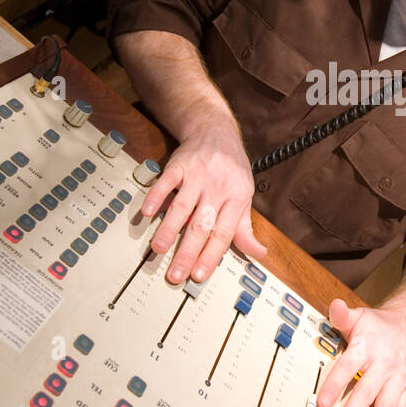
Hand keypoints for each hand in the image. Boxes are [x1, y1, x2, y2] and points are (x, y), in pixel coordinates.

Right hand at [141, 119, 267, 284]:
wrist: (216, 131)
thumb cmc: (232, 169)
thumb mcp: (244, 196)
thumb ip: (245, 228)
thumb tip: (258, 254)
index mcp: (236, 198)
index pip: (223, 233)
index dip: (211, 256)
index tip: (199, 275)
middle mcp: (217, 187)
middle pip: (201, 225)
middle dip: (187, 252)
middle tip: (175, 273)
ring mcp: (197, 175)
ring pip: (182, 205)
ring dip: (169, 228)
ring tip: (159, 248)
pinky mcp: (179, 164)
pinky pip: (166, 181)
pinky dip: (156, 196)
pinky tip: (147, 212)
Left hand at [316, 298, 405, 406]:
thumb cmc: (375, 326)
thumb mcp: (357, 316)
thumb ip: (342, 315)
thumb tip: (334, 307)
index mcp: (367, 345)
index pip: (348, 366)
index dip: (335, 385)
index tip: (322, 403)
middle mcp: (384, 364)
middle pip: (367, 392)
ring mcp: (398, 378)